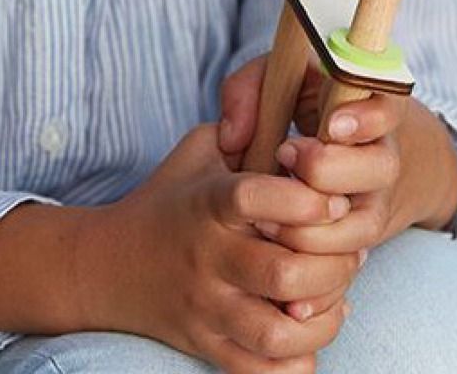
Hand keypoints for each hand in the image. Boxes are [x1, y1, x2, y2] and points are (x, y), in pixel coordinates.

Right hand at [73, 122, 364, 373]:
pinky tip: (310, 331)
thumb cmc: (171, 197)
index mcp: (209, 202)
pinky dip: (299, 361)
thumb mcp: (201, 149)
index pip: (256, 196)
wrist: (106, 266)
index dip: (305, 199)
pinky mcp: (207, 346)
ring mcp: (207, 308)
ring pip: (278, 332)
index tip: (331, 199)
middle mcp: (208, 257)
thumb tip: (300, 108)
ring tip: (336, 296)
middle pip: (283, 272)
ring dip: (323, 318)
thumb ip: (247, 125)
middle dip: (334, 264)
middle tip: (350, 251)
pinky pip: (262, 373)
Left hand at [218, 57, 413, 323]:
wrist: (335, 152)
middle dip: (330, 169)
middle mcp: (382, 155)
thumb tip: (233, 136)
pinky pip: (349, 265)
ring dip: (315, 229)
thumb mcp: (275, 82)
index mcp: (372, 107)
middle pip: (382, 167)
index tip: (330, 125)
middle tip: (287, 153)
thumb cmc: (300, 107)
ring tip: (268, 218)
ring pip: (365, 225)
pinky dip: (316, 274)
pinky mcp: (358, 241)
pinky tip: (281, 273)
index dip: (366, 119)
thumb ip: (248, 88)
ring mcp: (374, 201)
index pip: (389, 107)